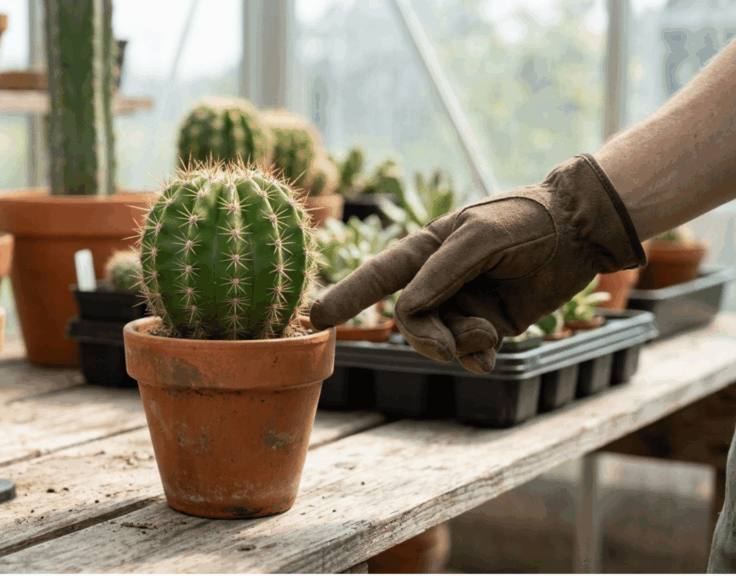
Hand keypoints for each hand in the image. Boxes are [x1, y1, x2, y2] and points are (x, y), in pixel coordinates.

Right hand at [309, 154, 645, 373]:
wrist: (581, 232)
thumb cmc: (526, 220)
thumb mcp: (481, 237)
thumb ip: (442, 271)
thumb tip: (407, 308)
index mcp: (426, 251)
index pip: (377, 276)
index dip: (346, 297)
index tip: (316, 318)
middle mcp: (439, 281)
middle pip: (410, 321)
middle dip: (424, 337)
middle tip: (447, 346)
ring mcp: (463, 305)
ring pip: (439, 341)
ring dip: (458, 345)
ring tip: (488, 333)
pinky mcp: (491, 326)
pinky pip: (470, 354)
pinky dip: (478, 358)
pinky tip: (492, 351)